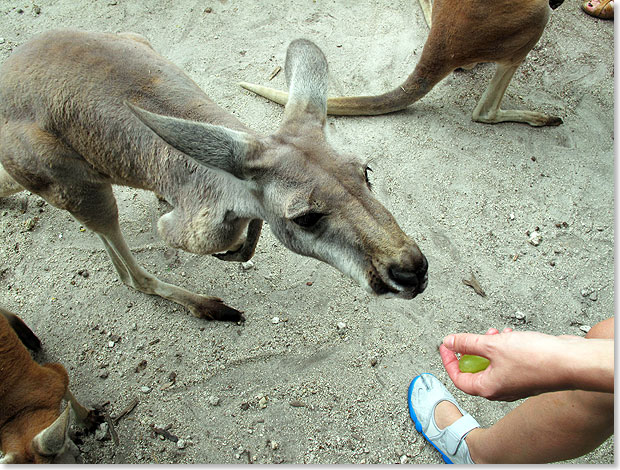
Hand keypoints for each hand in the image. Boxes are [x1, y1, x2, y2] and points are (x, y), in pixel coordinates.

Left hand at [440, 327, 585, 400]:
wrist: (571, 361)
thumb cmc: (536, 359)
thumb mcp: (492, 345)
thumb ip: (467, 343)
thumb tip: (449, 341)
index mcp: (488, 388)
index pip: (459, 378)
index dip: (448, 361)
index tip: (445, 345)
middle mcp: (501, 389)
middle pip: (475, 370)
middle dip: (471, 350)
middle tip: (470, 338)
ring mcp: (515, 382)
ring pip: (493, 363)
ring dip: (489, 346)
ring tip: (493, 333)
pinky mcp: (527, 373)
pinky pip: (507, 360)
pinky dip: (504, 347)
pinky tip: (509, 336)